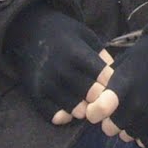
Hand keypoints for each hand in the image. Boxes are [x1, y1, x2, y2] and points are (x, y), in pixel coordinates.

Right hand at [6, 5, 109, 123]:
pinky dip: (65, 116)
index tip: (115, 87)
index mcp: (77, 53)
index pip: (104, 78)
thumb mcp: (86, 36)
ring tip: (87, 102)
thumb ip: (103, 56)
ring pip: (76, 110)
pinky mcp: (35, 94)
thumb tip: (119, 78)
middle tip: (103, 98)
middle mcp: (62, 70)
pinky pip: (54, 116)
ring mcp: (47, 83)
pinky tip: (69, 108)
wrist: (28, 30)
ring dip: (85, 110)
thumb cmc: (64, 34)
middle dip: (101, 100)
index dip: (113, 85)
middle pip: (92, 97)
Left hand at [83, 29, 147, 146]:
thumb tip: (87, 105)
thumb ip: (102, 85)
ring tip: (133, 111)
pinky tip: (143, 119)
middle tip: (117, 109)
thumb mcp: (119, 65)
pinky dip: (141, 134)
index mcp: (123, 86)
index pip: (99, 110)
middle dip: (109, 120)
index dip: (94, 112)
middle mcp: (137, 104)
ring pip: (126, 137)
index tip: (95, 108)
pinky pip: (144, 142)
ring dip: (126, 127)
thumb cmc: (143, 58)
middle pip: (109, 129)